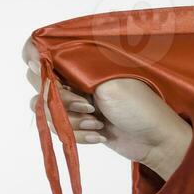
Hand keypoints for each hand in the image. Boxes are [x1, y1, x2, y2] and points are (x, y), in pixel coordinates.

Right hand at [22, 38, 192, 177]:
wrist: (157, 142)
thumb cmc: (140, 108)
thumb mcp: (106, 83)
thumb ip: (73, 68)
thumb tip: (42, 55)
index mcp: (86, 61)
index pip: (46, 50)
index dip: (36, 59)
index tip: (43, 70)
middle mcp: (79, 78)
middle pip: (40, 82)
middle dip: (59, 99)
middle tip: (89, 106)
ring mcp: (78, 101)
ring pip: (47, 108)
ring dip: (70, 120)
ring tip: (98, 124)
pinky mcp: (80, 122)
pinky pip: (60, 128)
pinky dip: (78, 134)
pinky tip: (101, 135)